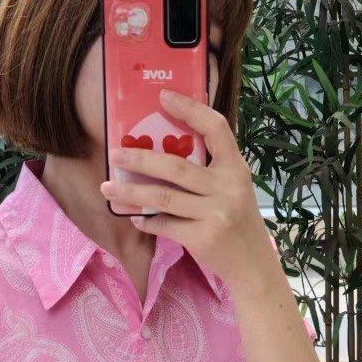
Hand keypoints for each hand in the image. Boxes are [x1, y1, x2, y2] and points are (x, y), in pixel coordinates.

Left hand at [100, 89, 276, 294]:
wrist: (253, 265)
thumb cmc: (237, 221)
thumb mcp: (234, 189)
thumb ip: (209, 170)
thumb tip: (162, 150)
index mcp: (236, 168)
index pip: (215, 128)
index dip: (189, 109)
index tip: (163, 96)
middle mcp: (227, 187)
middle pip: (176, 166)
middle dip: (141, 158)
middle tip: (115, 153)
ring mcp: (215, 213)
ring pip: (163, 197)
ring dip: (131, 190)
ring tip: (108, 186)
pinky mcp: (202, 237)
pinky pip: (164, 224)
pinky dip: (146, 220)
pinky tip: (134, 217)